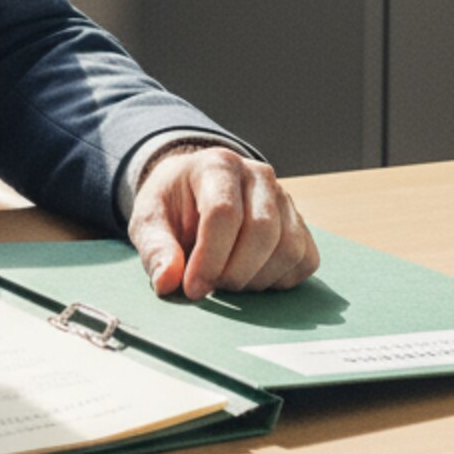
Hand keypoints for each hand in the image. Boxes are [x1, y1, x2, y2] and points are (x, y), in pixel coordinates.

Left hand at [128, 142, 317, 299]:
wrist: (194, 192)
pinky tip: (250, 277)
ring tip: (226, 280)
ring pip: (288, 249)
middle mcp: (258, 176)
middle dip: (234, 272)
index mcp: (218, 165)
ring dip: (256, 279)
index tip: (193, 288)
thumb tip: (167, 281)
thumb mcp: (149, 220)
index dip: (209, 258)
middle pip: (262, 231)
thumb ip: (154, 249)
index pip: (223, 213)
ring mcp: (285, 198)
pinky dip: (279, 281)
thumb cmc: (172, 206)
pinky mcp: (300, 224)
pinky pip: (304, 260)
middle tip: (210, 287)